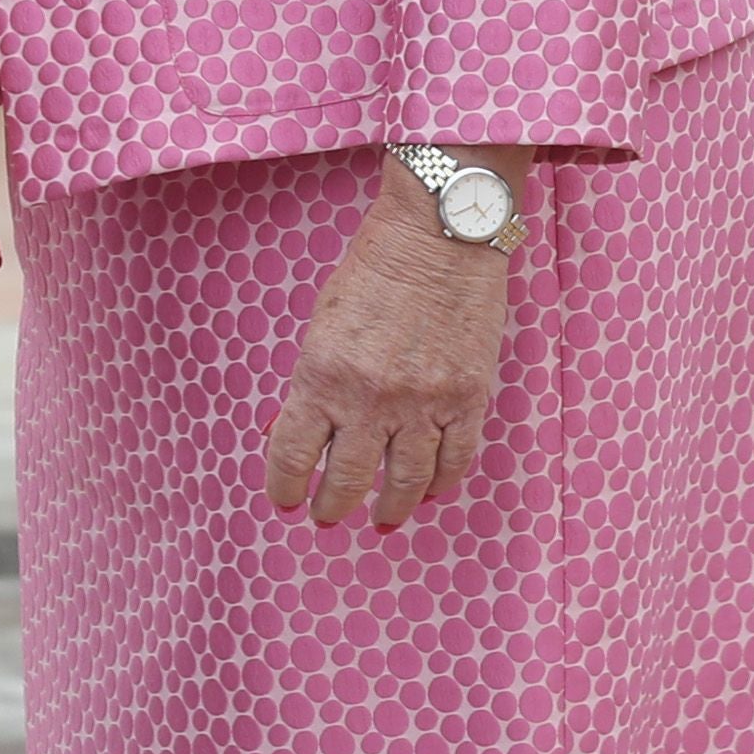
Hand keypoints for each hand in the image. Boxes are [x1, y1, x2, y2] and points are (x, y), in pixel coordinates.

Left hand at [262, 159, 526, 532]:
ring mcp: (424, 401)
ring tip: (381, 519)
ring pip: (406, 481)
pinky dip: (441, 482)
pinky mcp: (468, 397)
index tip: (286, 501)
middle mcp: (371, 397)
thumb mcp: (324, 323)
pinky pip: (455, 459)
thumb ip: (315, 381)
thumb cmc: (375, 269)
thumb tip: (304, 431)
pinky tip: (430, 491)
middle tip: (327, 517)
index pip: (294, 454)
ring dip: (390, 508)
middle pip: (348, 480)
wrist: (441, 234)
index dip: (286, 487)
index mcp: (322, 375)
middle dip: (333, 506)